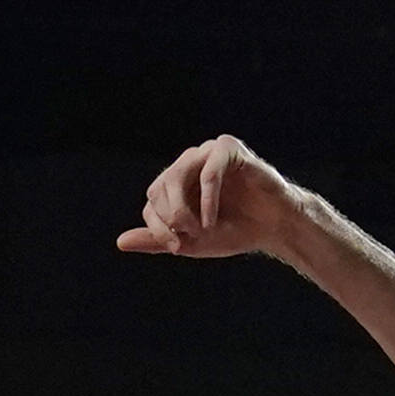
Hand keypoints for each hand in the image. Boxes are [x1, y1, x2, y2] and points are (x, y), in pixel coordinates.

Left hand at [117, 136, 303, 261]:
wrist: (274, 228)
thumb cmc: (235, 231)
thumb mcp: (191, 241)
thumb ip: (157, 240)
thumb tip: (120, 242)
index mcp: (178, 181)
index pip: (152, 200)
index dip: (159, 227)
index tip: (177, 246)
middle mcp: (189, 162)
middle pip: (160, 186)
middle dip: (171, 218)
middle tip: (190, 237)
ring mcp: (208, 152)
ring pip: (177, 174)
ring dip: (184, 209)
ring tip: (201, 230)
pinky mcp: (228, 149)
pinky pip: (209, 170)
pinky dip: (207, 199)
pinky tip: (212, 220)